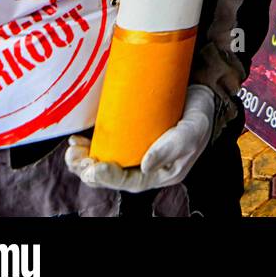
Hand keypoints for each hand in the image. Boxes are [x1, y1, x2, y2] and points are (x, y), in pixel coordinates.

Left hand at [66, 85, 216, 192]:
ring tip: (72, 151)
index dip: (109, 178)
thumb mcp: (191, 131)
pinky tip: (78, 140)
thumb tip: (145, 165)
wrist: (202, 94)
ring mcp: (136, 152)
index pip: (131, 182)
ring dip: (84, 160)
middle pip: (113, 175)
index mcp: (161, 173)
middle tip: (75, 158)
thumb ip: (171, 146)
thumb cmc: (200, 115)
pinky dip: (89, 146)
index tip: (94, 167)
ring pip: (105, 163)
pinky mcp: (129, 137)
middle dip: (89, 170)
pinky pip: (106, 147)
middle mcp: (146, 166)